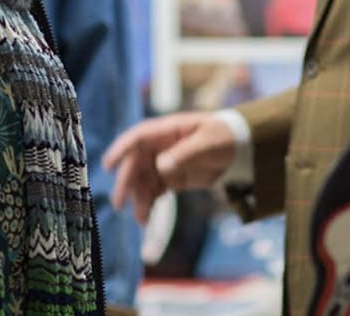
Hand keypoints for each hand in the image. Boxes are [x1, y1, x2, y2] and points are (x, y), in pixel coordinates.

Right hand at [102, 112, 235, 223]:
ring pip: (144, 180)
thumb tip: (161, 167)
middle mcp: (161, 146)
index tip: (108, 165)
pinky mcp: (172, 178)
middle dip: (126, 182)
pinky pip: (155, 190)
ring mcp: (166, 162)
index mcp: (168, 130)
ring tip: (140, 219)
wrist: (241, 149)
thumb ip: (186, 154)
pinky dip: (149, 203)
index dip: (121, 150)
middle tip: (119, 203)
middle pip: (136, 162)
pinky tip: (145, 218)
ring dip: (139, 198)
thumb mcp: (209, 143)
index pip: (138, 137)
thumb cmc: (225, 137)